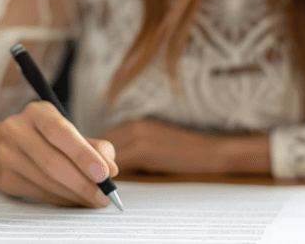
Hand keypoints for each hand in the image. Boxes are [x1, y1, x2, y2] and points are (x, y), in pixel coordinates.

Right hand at [0, 102, 118, 206]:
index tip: (105, 174)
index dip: (83, 154)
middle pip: (52, 161)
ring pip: (46, 182)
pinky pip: (40, 195)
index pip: (59, 131)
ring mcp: (7, 155)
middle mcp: (16, 130)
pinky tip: (77, 201)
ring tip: (95, 201)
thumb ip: (95, 147)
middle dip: (83, 182)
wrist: (12, 147)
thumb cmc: (51, 140)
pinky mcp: (5, 178)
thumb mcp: (72, 133)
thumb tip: (112, 169)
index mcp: (37, 112)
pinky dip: (63, 200)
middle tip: (105, 196)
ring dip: (75, 195)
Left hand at [98, 120, 223, 173]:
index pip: (105, 136)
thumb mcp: (156, 139)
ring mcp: (138, 136)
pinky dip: (112, 175)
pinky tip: (115, 184)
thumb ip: (134, 143)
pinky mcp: (144, 151)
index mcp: (136, 121)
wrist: (208, 150)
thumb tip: (112, 161)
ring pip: (106, 154)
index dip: (97, 152)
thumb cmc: (184, 149)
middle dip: (96, 160)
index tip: (96, 165)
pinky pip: (118, 164)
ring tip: (104, 182)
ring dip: (102, 168)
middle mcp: (134, 125)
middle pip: (101, 144)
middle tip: (96, 176)